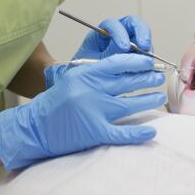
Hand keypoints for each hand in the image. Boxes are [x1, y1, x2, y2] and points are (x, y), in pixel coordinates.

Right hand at [0, 53, 165, 170]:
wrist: (35, 126)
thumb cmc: (57, 101)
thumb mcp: (74, 78)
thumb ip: (96, 72)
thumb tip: (126, 68)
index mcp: (86, 74)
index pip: (118, 63)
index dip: (137, 62)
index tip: (149, 62)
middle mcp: (91, 90)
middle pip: (128, 82)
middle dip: (148, 79)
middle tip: (159, 77)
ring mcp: (94, 111)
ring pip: (130, 103)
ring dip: (148, 100)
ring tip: (159, 97)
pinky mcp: (95, 131)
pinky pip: (121, 132)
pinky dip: (137, 133)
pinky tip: (151, 131)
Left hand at [45, 15, 152, 88]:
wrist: (87, 84)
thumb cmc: (87, 71)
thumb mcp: (95, 63)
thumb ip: (111, 55)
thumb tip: (126, 49)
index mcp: (102, 33)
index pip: (112, 24)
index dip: (120, 32)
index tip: (124, 47)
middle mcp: (117, 34)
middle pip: (133, 24)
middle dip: (141, 33)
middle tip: (144, 46)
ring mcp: (129, 43)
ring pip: (142, 37)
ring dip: (147, 47)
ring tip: (148, 60)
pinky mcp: (137, 54)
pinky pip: (146, 52)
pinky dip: (148, 58)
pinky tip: (149, 68)